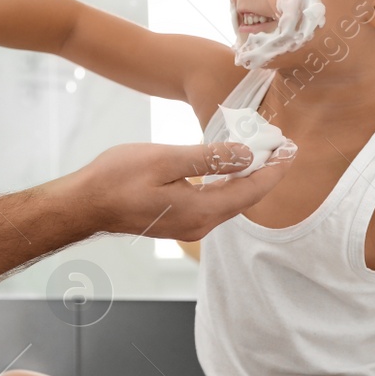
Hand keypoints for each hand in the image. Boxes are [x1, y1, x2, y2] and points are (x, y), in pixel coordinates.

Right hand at [70, 140, 291, 239]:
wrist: (83, 205)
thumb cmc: (116, 180)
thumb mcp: (164, 159)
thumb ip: (208, 158)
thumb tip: (246, 155)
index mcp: (201, 210)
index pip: (252, 190)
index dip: (275, 169)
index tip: (291, 149)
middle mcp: (200, 225)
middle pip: (244, 198)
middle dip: (265, 173)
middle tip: (281, 148)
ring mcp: (188, 227)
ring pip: (229, 202)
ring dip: (246, 179)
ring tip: (259, 154)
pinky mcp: (176, 222)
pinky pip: (213, 204)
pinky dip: (226, 185)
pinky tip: (226, 169)